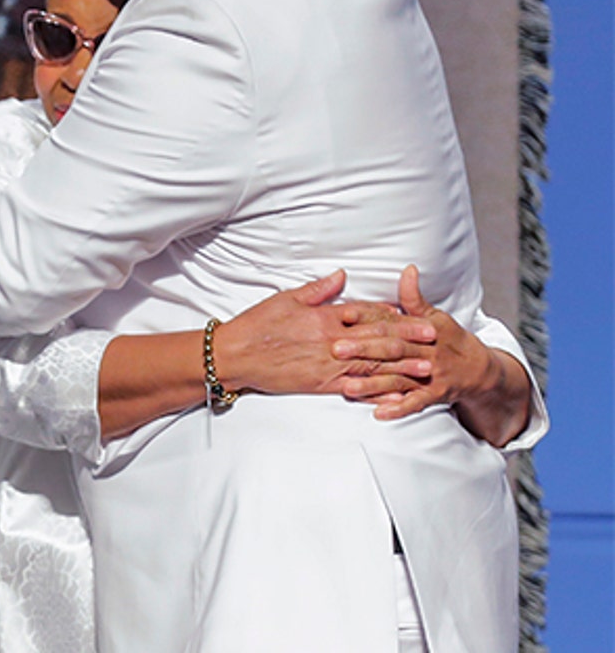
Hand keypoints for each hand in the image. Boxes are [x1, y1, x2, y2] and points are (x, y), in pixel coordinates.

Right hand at [212, 270, 436, 395]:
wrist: (236, 355)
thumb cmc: (257, 324)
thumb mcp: (285, 299)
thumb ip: (317, 290)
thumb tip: (341, 276)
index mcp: (323, 317)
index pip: (365, 314)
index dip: (393, 315)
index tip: (416, 315)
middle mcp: (331, 341)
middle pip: (376, 339)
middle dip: (408, 339)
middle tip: (434, 339)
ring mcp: (328, 365)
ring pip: (372, 365)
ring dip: (402, 366)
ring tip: (426, 367)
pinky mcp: (320, 384)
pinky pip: (355, 389)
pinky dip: (376, 392)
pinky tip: (396, 395)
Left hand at [336, 267, 532, 443]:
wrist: (481, 371)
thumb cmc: (451, 340)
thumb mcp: (436, 316)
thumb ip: (414, 297)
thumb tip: (407, 269)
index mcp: (424, 329)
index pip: (392, 322)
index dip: (368, 317)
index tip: (344, 314)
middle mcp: (427, 351)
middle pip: (392, 350)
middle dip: (364, 349)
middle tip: (336, 349)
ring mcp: (431, 374)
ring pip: (399, 378)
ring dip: (373, 384)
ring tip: (347, 386)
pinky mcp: (435, 395)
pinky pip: (415, 403)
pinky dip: (398, 408)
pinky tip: (378, 413)